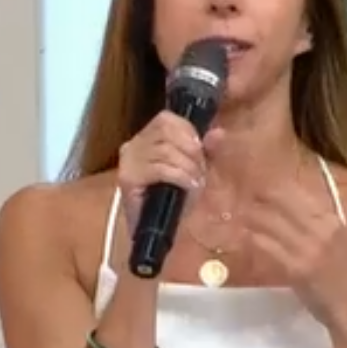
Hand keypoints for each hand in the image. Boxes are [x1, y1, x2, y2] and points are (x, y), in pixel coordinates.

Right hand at [116, 112, 224, 234]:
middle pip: (166, 131)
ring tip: (195, 181)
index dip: (188, 130)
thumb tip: (218, 133)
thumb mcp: (197, 169)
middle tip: (200, 170)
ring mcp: (128, 161)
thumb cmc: (175, 197)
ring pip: (166, 150)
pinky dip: (181, 176)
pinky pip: (161, 169)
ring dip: (188, 166)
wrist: (159, 228)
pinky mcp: (128, 178)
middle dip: (191, 150)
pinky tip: (189, 186)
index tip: (201, 149)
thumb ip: (208, 150)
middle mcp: (133, 145)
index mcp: (147, 137)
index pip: (166, 119)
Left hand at [243, 171, 346, 333]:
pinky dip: (253, 240)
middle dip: (257, 199)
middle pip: (278, 201)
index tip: (258, 187)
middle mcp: (320, 228)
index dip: (272, 188)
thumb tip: (288, 209)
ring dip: (250, 219)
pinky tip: (246, 240)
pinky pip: (266, 246)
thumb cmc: (346, 275)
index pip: (296, 193)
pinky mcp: (296, 268)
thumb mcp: (337, 240)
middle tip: (242, 200)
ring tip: (239, 218)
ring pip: (268, 222)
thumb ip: (316, 224)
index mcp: (331, 220)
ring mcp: (308, 248)